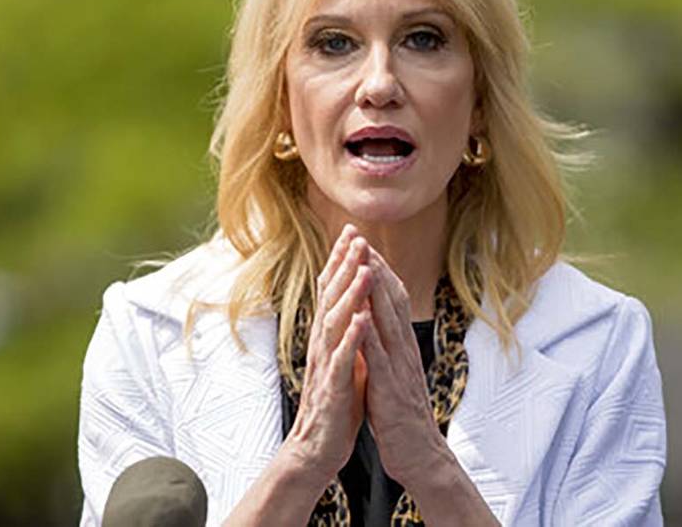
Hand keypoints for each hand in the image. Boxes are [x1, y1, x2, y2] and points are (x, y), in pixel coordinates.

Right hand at [284, 225, 373, 483]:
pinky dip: (352, 337)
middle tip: (356, 235)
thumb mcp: (343, 359)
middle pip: (332, 298)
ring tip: (364, 268)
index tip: (351, 232)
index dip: (340, 261)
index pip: (332, 291)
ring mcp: (326, 365)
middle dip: (344, 265)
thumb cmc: (334, 404)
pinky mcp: (333, 388)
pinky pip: (343, 359)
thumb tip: (357, 304)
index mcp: (328, 337)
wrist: (317, 449)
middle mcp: (323, 345)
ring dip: (350, 294)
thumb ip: (346, 332)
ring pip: (336, 323)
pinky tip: (363, 319)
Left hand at [360, 247, 447, 486]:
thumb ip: (385, 345)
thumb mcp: (392, 371)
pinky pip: (379, 358)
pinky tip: (359, 316)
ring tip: (363, 263)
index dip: (378, 269)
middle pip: (392, 301)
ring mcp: (399, 368)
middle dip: (376, 268)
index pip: (392, 299)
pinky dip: (369, 335)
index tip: (364, 243)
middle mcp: (404, 350)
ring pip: (388, 322)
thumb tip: (373, 317)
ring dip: (375, 292)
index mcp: (402, 346)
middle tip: (362, 239)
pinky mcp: (390, 390)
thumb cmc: (400, 414)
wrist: (420, 455)